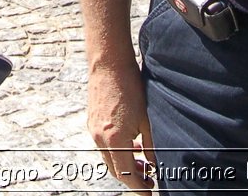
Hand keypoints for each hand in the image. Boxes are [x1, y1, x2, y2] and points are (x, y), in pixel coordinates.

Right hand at [85, 62, 155, 192]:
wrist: (109, 63)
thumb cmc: (131, 88)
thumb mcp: (146, 119)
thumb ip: (151, 145)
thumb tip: (155, 164)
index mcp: (114, 139)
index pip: (126, 173)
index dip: (138, 186)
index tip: (149, 193)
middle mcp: (100, 138)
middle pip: (115, 169)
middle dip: (132, 178)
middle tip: (149, 181)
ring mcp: (93, 130)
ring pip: (109, 157)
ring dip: (125, 164)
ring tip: (144, 164)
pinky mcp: (92, 122)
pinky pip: (104, 145)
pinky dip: (118, 150)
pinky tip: (132, 145)